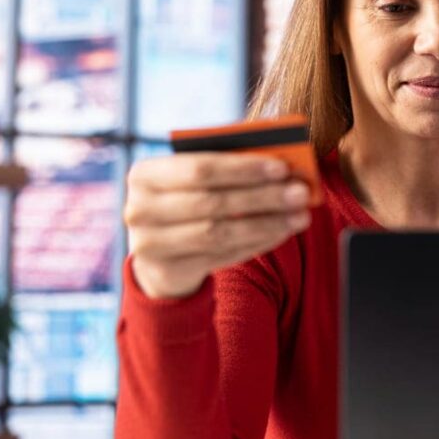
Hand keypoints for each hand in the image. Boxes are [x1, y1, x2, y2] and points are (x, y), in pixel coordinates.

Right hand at [123, 153, 311, 298]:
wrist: (159, 254)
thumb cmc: (187, 202)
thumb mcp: (197, 181)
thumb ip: (229, 169)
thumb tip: (283, 167)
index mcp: (144, 174)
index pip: (199, 168)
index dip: (243, 169)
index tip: (282, 168)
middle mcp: (138, 209)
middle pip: (212, 202)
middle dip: (262, 196)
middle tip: (300, 192)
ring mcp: (149, 245)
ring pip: (219, 232)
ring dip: (266, 223)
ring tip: (300, 216)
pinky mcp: (167, 271)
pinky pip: (221, 256)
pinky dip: (257, 242)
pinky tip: (282, 231)